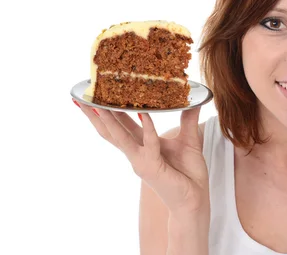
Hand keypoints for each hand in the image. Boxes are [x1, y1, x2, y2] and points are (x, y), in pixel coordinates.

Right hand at [76, 103, 208, 214]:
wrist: (194, 199)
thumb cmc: (189, 173)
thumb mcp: (189, 140)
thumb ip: (188, 119)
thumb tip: (195, 100)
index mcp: (142, 145)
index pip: (120, 124)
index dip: (107, 110)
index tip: (94, 95)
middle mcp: (136, 153)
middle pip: (111, 131)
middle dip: (96, 115)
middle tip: (82, 97)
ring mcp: (141, 162)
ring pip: (121, 137)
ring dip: (110, 120)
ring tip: (99, 104)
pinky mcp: (152, 168)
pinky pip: (149, 144)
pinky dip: (147, 128)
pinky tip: (143, 113)